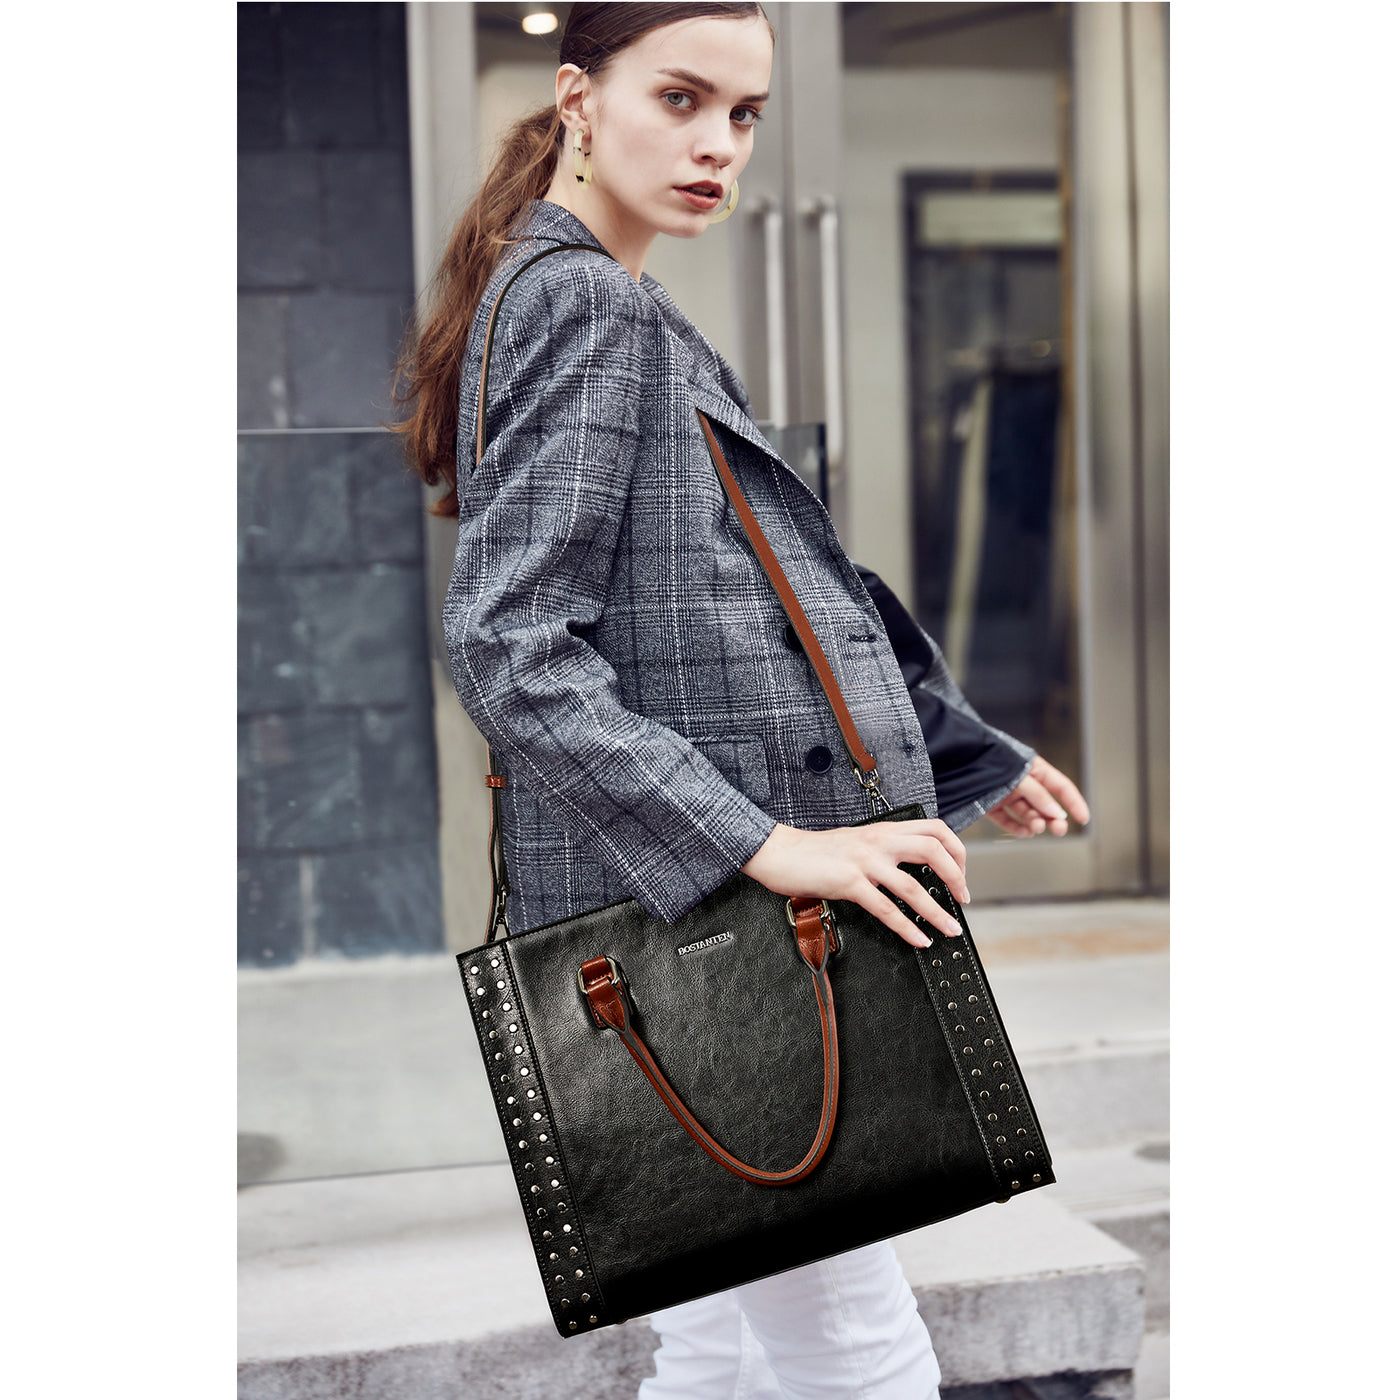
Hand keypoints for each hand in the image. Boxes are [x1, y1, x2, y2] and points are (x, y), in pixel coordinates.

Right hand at [741, 817, 968, 948]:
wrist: (781, 852)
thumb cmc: (816, 851)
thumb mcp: (858, 841)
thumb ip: (884, 848)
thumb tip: (909, 867)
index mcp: (884, 830)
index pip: (935, 829)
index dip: (956, 851)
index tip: (961, 872)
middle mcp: (879, 841)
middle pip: (934, 850)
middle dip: (957, 877)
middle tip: (963, 899)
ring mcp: (865, 862)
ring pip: (913, 886)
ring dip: (938, 911)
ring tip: (951, 929)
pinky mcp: (850, 883)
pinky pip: (886, 909)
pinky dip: (907, 927)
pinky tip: (919, 938)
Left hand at [986, 755, 1089, 837]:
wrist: (955, 757)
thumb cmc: (987, 758)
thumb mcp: (1017, 775)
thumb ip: (1037, 794)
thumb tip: (1056, 813)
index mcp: (1033, 768)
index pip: (1060, 786)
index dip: (1074, 802)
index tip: (1083, 819)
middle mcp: (1022, 782)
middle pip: (1045, 804)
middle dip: (1053, 817)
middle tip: (1058, 830)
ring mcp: (1007, 794)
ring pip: (1028, 813)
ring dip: (1035, 822)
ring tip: (1036, 827)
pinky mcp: (991, 805)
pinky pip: (1009, 820)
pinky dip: (1017, 828)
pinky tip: (1025, 831)